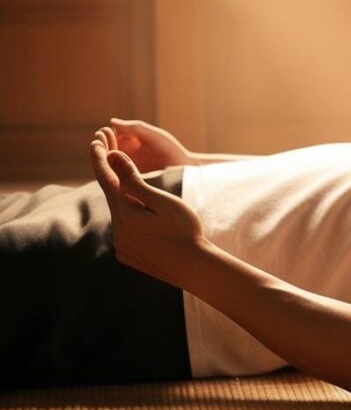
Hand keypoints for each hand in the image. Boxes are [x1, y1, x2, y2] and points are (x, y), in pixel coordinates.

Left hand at [91, 127, 206, 286]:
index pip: (106, 179)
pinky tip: (146, 219)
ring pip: (120, 215)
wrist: (195, 269)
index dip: (100, 158)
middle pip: (112, 196)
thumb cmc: (184, 231)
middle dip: (113, 175)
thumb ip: (134, 180)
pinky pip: (126, 231)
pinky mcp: (128, 256)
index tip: (96, 140)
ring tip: (137, 187)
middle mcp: (117, 231)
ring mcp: (121, 245)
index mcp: (124, 214)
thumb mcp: (162, 201)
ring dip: (126, 200)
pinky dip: (132, 219)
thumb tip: (112, 158)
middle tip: (112, 151)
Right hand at [108, 118, 193, 171]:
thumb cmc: (169, 148)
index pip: (110, 137)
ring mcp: (125, 166)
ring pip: (108, 162)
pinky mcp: (129, 179)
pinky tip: (111, 168)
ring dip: (104, 159)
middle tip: (100, 144)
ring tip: (105, 155)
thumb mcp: (151, 135)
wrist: (183, 166)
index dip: (105, 134)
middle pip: (106, 149)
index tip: (103, 132)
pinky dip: (112, 171)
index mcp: (128, 141)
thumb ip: (134, 128)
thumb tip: (112, 122)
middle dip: (103, 146)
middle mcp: (124, 153)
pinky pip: (116, 175)